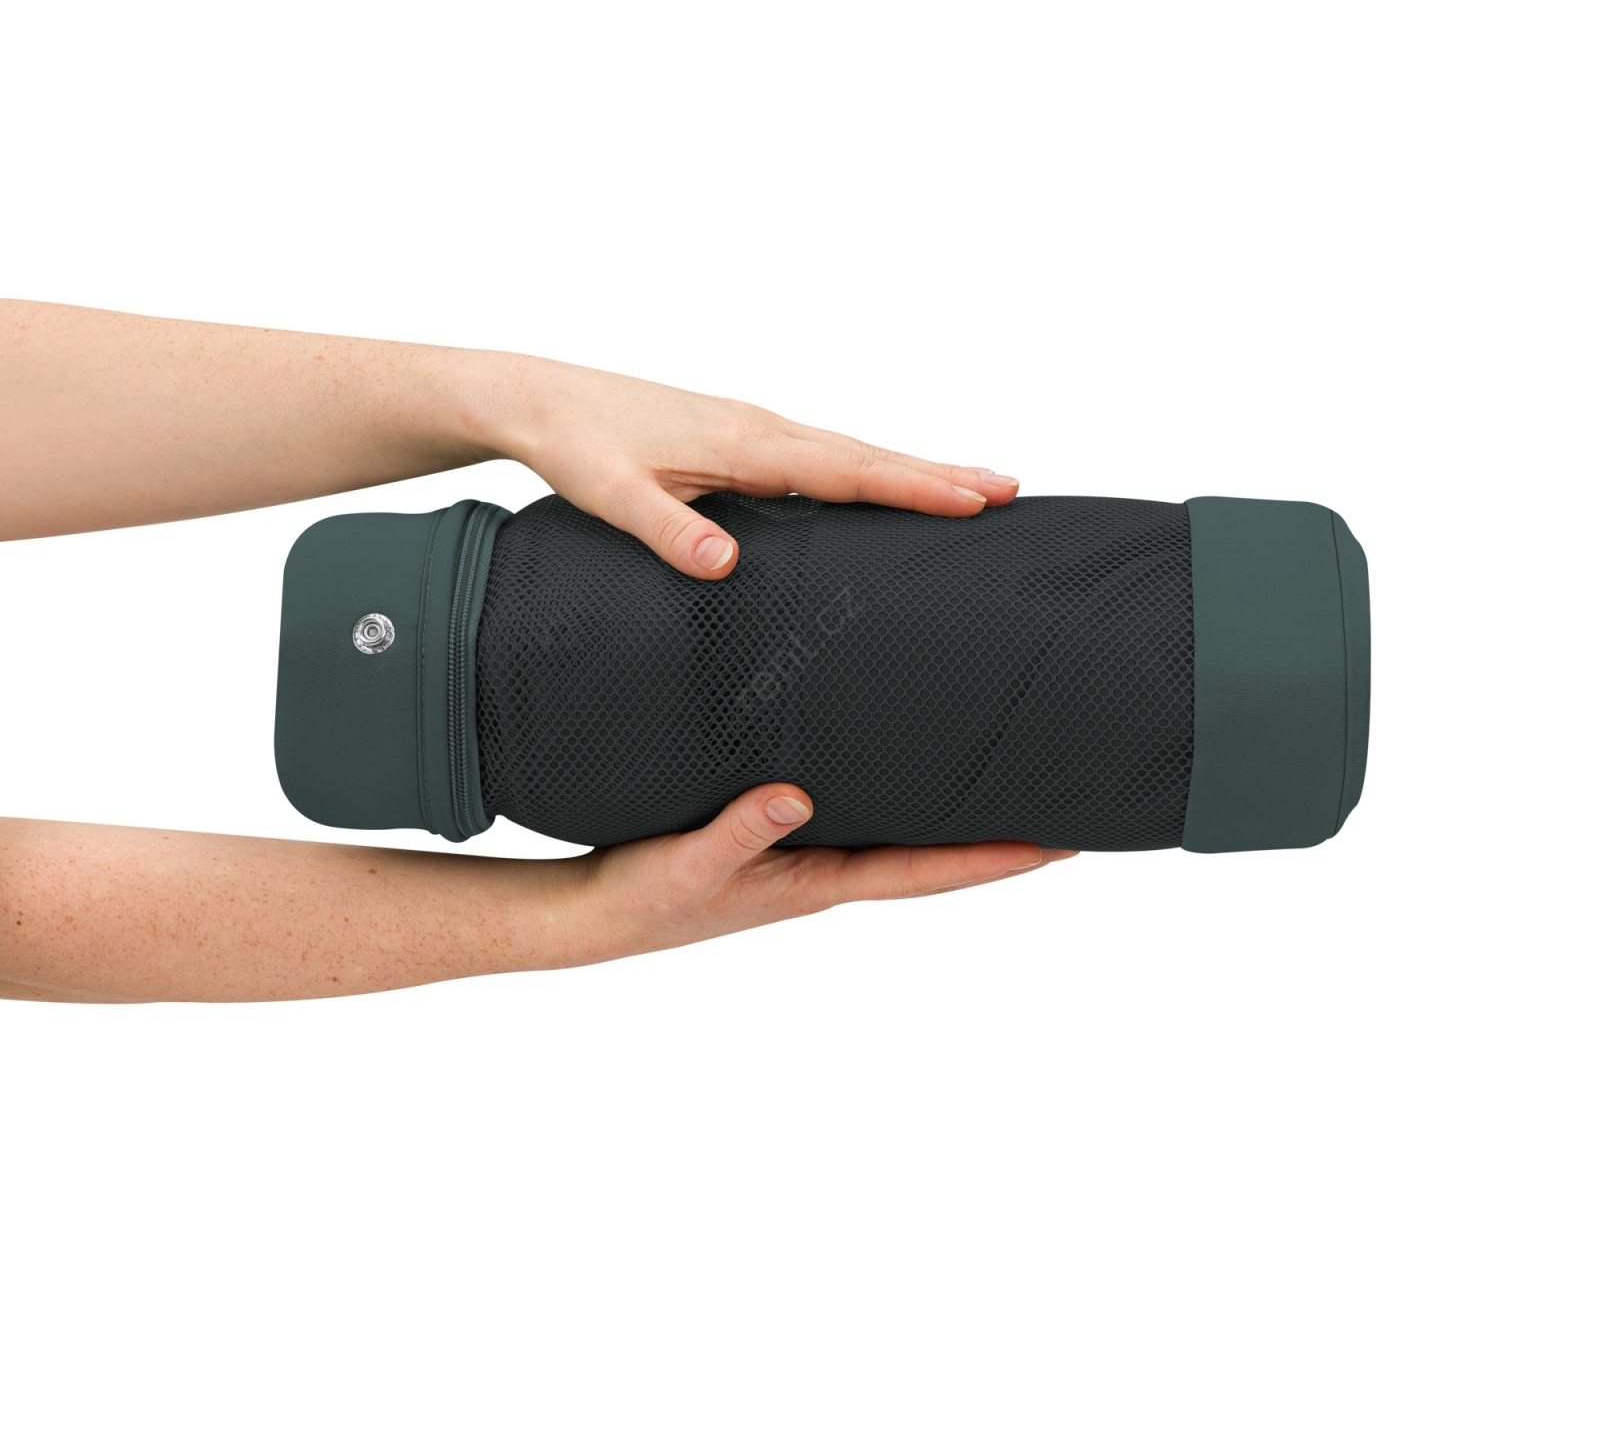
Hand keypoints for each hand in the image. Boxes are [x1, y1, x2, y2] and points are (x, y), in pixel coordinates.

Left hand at [473, 359, 1021, 577]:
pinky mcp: (743, 438)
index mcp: (743, 442)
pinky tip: (884, 486)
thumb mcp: (612, 495)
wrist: (541, 398)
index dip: (911, 488)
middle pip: (867, 455)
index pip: (845, 471)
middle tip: (1010, 488)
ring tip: (974, 486)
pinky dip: (869, 468)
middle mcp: (761, 428)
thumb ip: (667, 531)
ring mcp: (756, 430)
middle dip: (939, 472)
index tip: (972, 500)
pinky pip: (824, 457)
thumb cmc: (577, 445)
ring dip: (912, 468)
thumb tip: (724, 567)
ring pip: (851, 453)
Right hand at [543, 784, 1075, 967]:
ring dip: (953, 820)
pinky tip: (908, 771)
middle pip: (931, 855)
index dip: (994, 859)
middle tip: (1064, 801)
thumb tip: (794, 794)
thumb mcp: (684, 863)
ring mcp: (807, 860)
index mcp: (817, 883)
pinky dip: (899, 802)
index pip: (925, 871)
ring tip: (1005, 780)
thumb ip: (738, 830)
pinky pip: (860, 819)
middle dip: (997, 836)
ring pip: (900, 837)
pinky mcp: (782, 841)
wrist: (595, 914)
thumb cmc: (641, 896)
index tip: (1059, 844)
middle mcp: (826, 873)